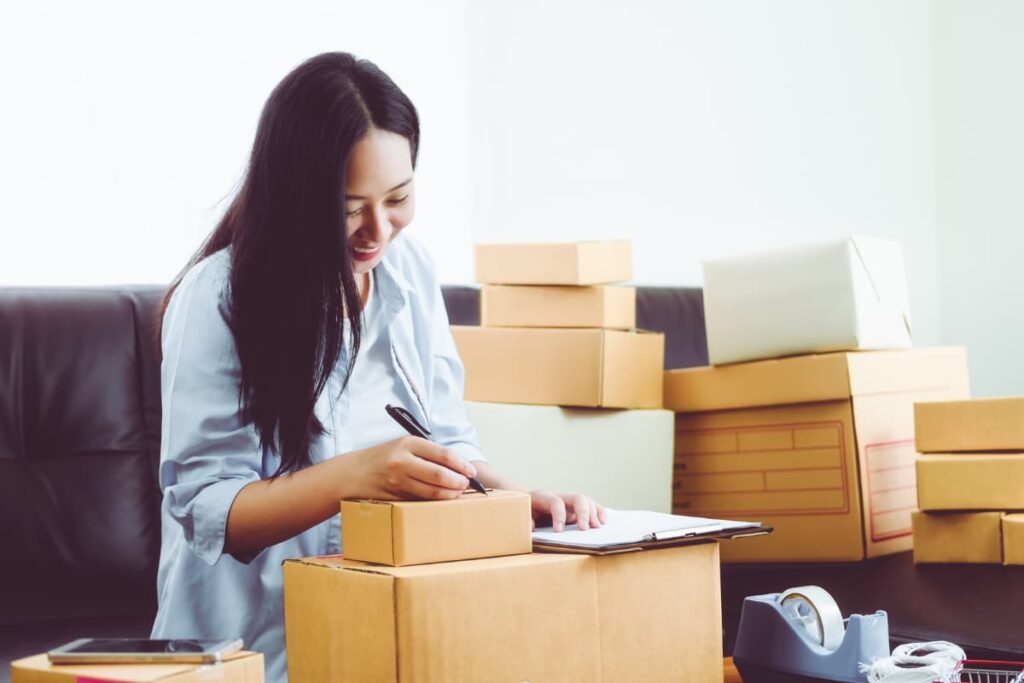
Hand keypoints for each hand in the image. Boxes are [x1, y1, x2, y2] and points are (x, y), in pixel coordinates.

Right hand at [344, 436, 477, 500]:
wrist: (352, 473)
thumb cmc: (382, 457)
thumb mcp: (403, 445)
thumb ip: (427, 452)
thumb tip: (457, 464)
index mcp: (408, 444)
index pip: (443, 455)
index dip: (461, 465)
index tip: (471, 471)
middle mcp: (402, 461)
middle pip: (440, 475)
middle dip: (458, 482)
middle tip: (466, 484)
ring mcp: (397, 481)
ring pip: (432, 492)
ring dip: (450, 494)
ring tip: (457, 492)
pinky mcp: (395, 497)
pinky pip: (421, 500)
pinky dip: (435, 501)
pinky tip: (442, 499)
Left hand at [529, 490, 606, 531]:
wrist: (523, 500)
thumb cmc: (522, 510)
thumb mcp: (519, 514)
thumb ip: (524, 520)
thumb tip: (531, 527)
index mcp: (543, 496)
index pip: (555, 502)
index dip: (559, 516)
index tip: (559, 531)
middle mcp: (559, 495)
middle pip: (577, 498)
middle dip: (583, 513)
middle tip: (585, 529)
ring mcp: (568, 499)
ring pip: (586, 500)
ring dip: (593, 513)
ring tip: (596, 527)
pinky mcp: (574, 505)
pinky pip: (590, 505)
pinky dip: (598, 512)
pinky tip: (602, 521)